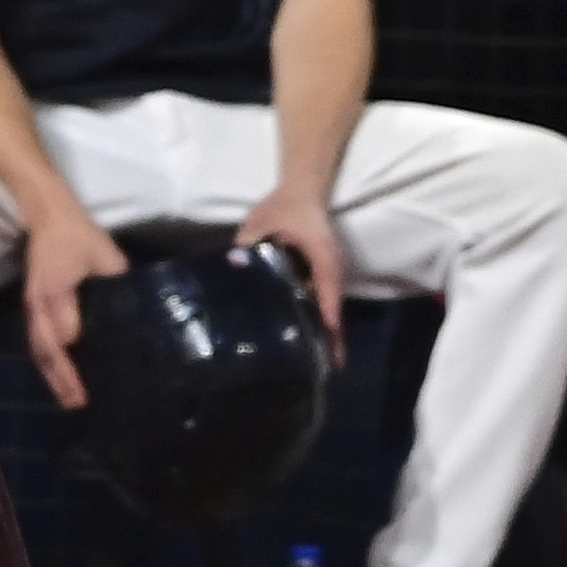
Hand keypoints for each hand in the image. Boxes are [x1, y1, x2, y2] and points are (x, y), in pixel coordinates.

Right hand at [22, 205, 130, 411]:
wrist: (50, 219)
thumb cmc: (79, 236)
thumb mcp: (102, 255)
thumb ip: (115, 279)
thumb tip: (134, 306)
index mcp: (54, 293)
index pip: (64, 332)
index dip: (76, 354)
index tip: (92, 376)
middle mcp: (38, 306)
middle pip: (47, 351)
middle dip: (62, 379)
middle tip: (79, 402)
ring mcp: (33, 309)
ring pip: (39, 351)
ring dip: (53, 377)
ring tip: (69, 400)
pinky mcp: (34, 309)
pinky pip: (38, 343)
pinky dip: (49, 363)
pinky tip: (61, 377)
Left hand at [234, 188, 346, 350]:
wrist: (300, 192)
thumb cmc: (285, 207)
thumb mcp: (261, 224)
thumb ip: (248, 246)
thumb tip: (234, 269)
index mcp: (323, 261)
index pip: (328, 300)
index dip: (327, 331)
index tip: (329, 360)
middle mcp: (330, 272)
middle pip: (332, 313)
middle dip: (327, 343)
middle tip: (315, 374)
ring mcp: (326, 276)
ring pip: (326, 311)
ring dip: (321, 335)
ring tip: (308, 365)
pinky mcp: (318, 277)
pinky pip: (318, 304)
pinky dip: (312, 323)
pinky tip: (296, 340)